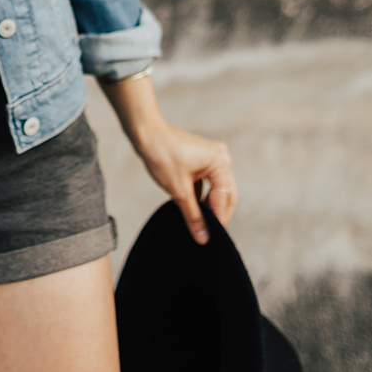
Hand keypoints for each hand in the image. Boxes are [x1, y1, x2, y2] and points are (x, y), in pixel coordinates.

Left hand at [98, 72, 236, 244]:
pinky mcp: (201, 158)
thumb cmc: (162, 155)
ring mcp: (212, 157)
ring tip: (200, 222)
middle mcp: (221, 157)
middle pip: (225, 193)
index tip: (211, 237)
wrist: (146, 134)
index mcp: (220, 163)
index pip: (226, 198)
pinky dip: (202, 195)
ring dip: (209, 205)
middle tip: (207, 233)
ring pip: (216, 189)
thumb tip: (203, 237)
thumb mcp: (178, 190)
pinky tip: (193, 207)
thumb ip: (193, 216)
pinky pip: (207, 182)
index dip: (219, 219)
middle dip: (216, 213)